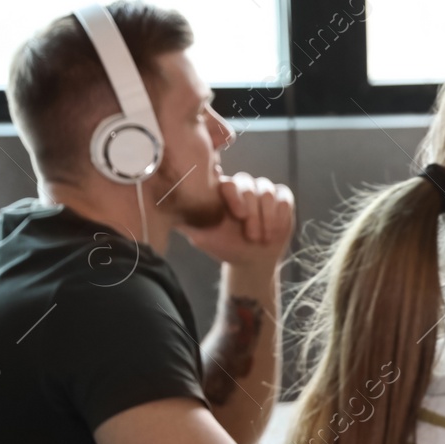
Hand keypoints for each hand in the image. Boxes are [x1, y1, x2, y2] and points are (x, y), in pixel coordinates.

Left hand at [180, 172, 295, 273]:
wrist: (251, 261)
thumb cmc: (225, 247)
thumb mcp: (201, 236)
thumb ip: (185, 222)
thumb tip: (160, 210)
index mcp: (223, 191)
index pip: (229, 182)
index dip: (235, 196)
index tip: (238, 216)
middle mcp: (243, 187)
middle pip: (250, 185)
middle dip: (254, 214)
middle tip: (251, 236)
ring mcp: (263, 191)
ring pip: (268, 192)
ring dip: (267, 218)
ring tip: (263, 238)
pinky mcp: (282, 199)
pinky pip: (284, 199)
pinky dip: (280, 217)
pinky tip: (274, 233)